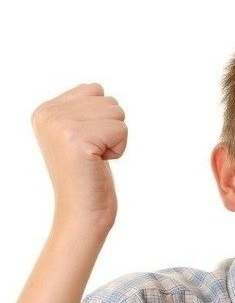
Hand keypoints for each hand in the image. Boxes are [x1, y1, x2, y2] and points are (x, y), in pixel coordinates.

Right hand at [32, 83, 126, 233]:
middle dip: (110, 129)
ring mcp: (60, 125)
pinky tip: (100, 164)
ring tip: (95, 159)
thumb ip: (83, 108)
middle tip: (92, 156)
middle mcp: (48, 114)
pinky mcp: (77, 139)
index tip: (85, 145)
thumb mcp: (78, 135)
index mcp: (45, 110)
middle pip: (107, 100)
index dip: (101, 120)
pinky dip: (118, 150)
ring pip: (116, 112)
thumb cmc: (87, 177)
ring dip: (114, 139)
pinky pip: (121, 129)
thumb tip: (97, 88)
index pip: (94, 90)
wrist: (82, 214)